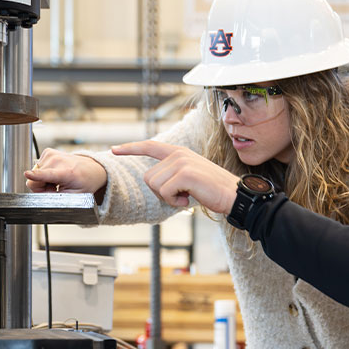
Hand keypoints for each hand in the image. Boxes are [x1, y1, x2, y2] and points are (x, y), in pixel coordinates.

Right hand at [24, 148, 107, 199]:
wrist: (92, 169)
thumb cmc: (84, 183)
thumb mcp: (73, 197)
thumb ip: (54, 198)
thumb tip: (37, 194)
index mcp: (66, 173)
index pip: (47, 174)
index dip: (35, 176)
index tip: (27, 174)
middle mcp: (58, 161)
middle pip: (34, 180)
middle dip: (42, 188)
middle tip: (56, 188)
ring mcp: (52, 154)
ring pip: (33, 174)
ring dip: (43, 181)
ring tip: (57, 181)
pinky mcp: (48, 152)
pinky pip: (37, 168)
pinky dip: (44, 173)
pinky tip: (55, 174)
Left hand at [115, 140, 238, 212]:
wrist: (234, 195)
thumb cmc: (213, 190)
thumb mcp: (190, 177)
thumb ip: (173, 173)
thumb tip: (153, 181)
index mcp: (180, 153)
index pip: (151, 146)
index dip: (131, 148)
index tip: (114, 150)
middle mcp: (178, 154)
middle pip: (149, 177)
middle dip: (161, 192)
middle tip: (182, 195)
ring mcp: (182, 163)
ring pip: (155, 186)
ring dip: (168, 198)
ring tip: (187, 196)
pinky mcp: (185, 174)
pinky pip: (165, 192)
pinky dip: (174, 202)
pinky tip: (189, 201)